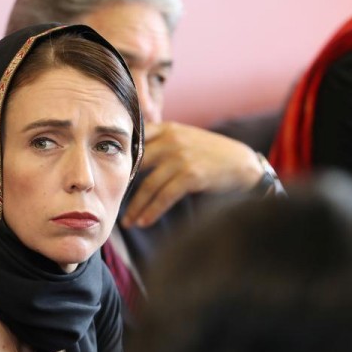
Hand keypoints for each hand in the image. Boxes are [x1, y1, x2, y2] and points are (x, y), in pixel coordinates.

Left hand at [121, 121, 263, 227]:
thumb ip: (162, 143)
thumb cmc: (212, 155)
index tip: (108, 178)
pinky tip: (144, 222)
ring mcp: (180, 157)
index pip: (134, 141)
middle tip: (111, 203)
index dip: (119, 160)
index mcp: (167, 128)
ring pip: (148, 185)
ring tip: (127, 222)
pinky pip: (164, 197)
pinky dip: (152, 211)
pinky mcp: (191, 175)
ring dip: (136, 207)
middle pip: (135, 164)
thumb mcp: (186, 138)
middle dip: (122, 186)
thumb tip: (134, 158)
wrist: (244, 164)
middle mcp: (171, 139)